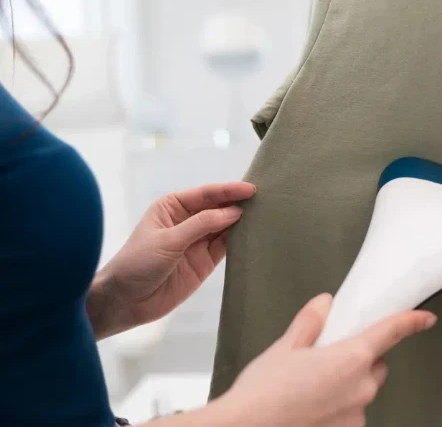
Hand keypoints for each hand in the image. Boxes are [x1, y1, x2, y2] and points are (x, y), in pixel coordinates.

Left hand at [87, 182, 255, 338]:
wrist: (124, 301)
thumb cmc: (137, 263)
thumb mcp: (168, 240)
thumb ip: (201, 225)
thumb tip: (235, 211)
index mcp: (173, 206)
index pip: (206, 194)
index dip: (228, 191)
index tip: (251, 189)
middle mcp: (188, 220)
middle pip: (218, 208)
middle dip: (238, 203)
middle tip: (266, 199)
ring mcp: (198, 241)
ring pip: (225, 227)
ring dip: (242, 222)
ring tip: (267, 215)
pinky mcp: (205, 262)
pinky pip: (226, 247)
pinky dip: (240, 241)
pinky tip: (255, 235)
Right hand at [217, 294, 436, 426]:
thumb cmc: (262, 394)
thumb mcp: (285, 348)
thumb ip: (310, 324)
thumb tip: (324, 305)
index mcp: (352, 359)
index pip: (392, 333)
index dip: (411, 321)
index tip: (425, 318)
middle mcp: (361, 389)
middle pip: (376, 366)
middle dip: (360, 359)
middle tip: (329, 359)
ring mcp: (356, 416)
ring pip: (362, 393)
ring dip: (348, 387)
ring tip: (311, 389)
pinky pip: (351, 415)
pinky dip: (338, 409)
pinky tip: (311, 409)